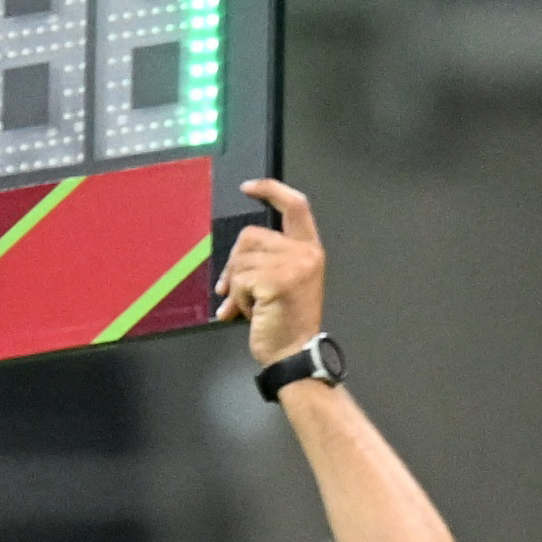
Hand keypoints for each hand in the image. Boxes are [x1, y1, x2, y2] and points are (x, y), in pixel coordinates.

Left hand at [216, 176, 324, 365]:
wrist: (294, 355)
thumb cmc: (286, 323)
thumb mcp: (285, 281)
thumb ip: (269, 259)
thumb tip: (236, 256)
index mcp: (310, 249)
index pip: (295, 205)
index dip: (270, 189)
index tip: (248, 187)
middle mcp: (305, 253)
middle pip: (251, 235)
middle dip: (234, 263)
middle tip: (232, 291)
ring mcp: (293, 266)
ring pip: (241, 260)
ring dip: (236, 286)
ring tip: (250, 306)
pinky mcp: (277, 281)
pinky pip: (239, 280)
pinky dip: (237, 299)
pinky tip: (250, 314)